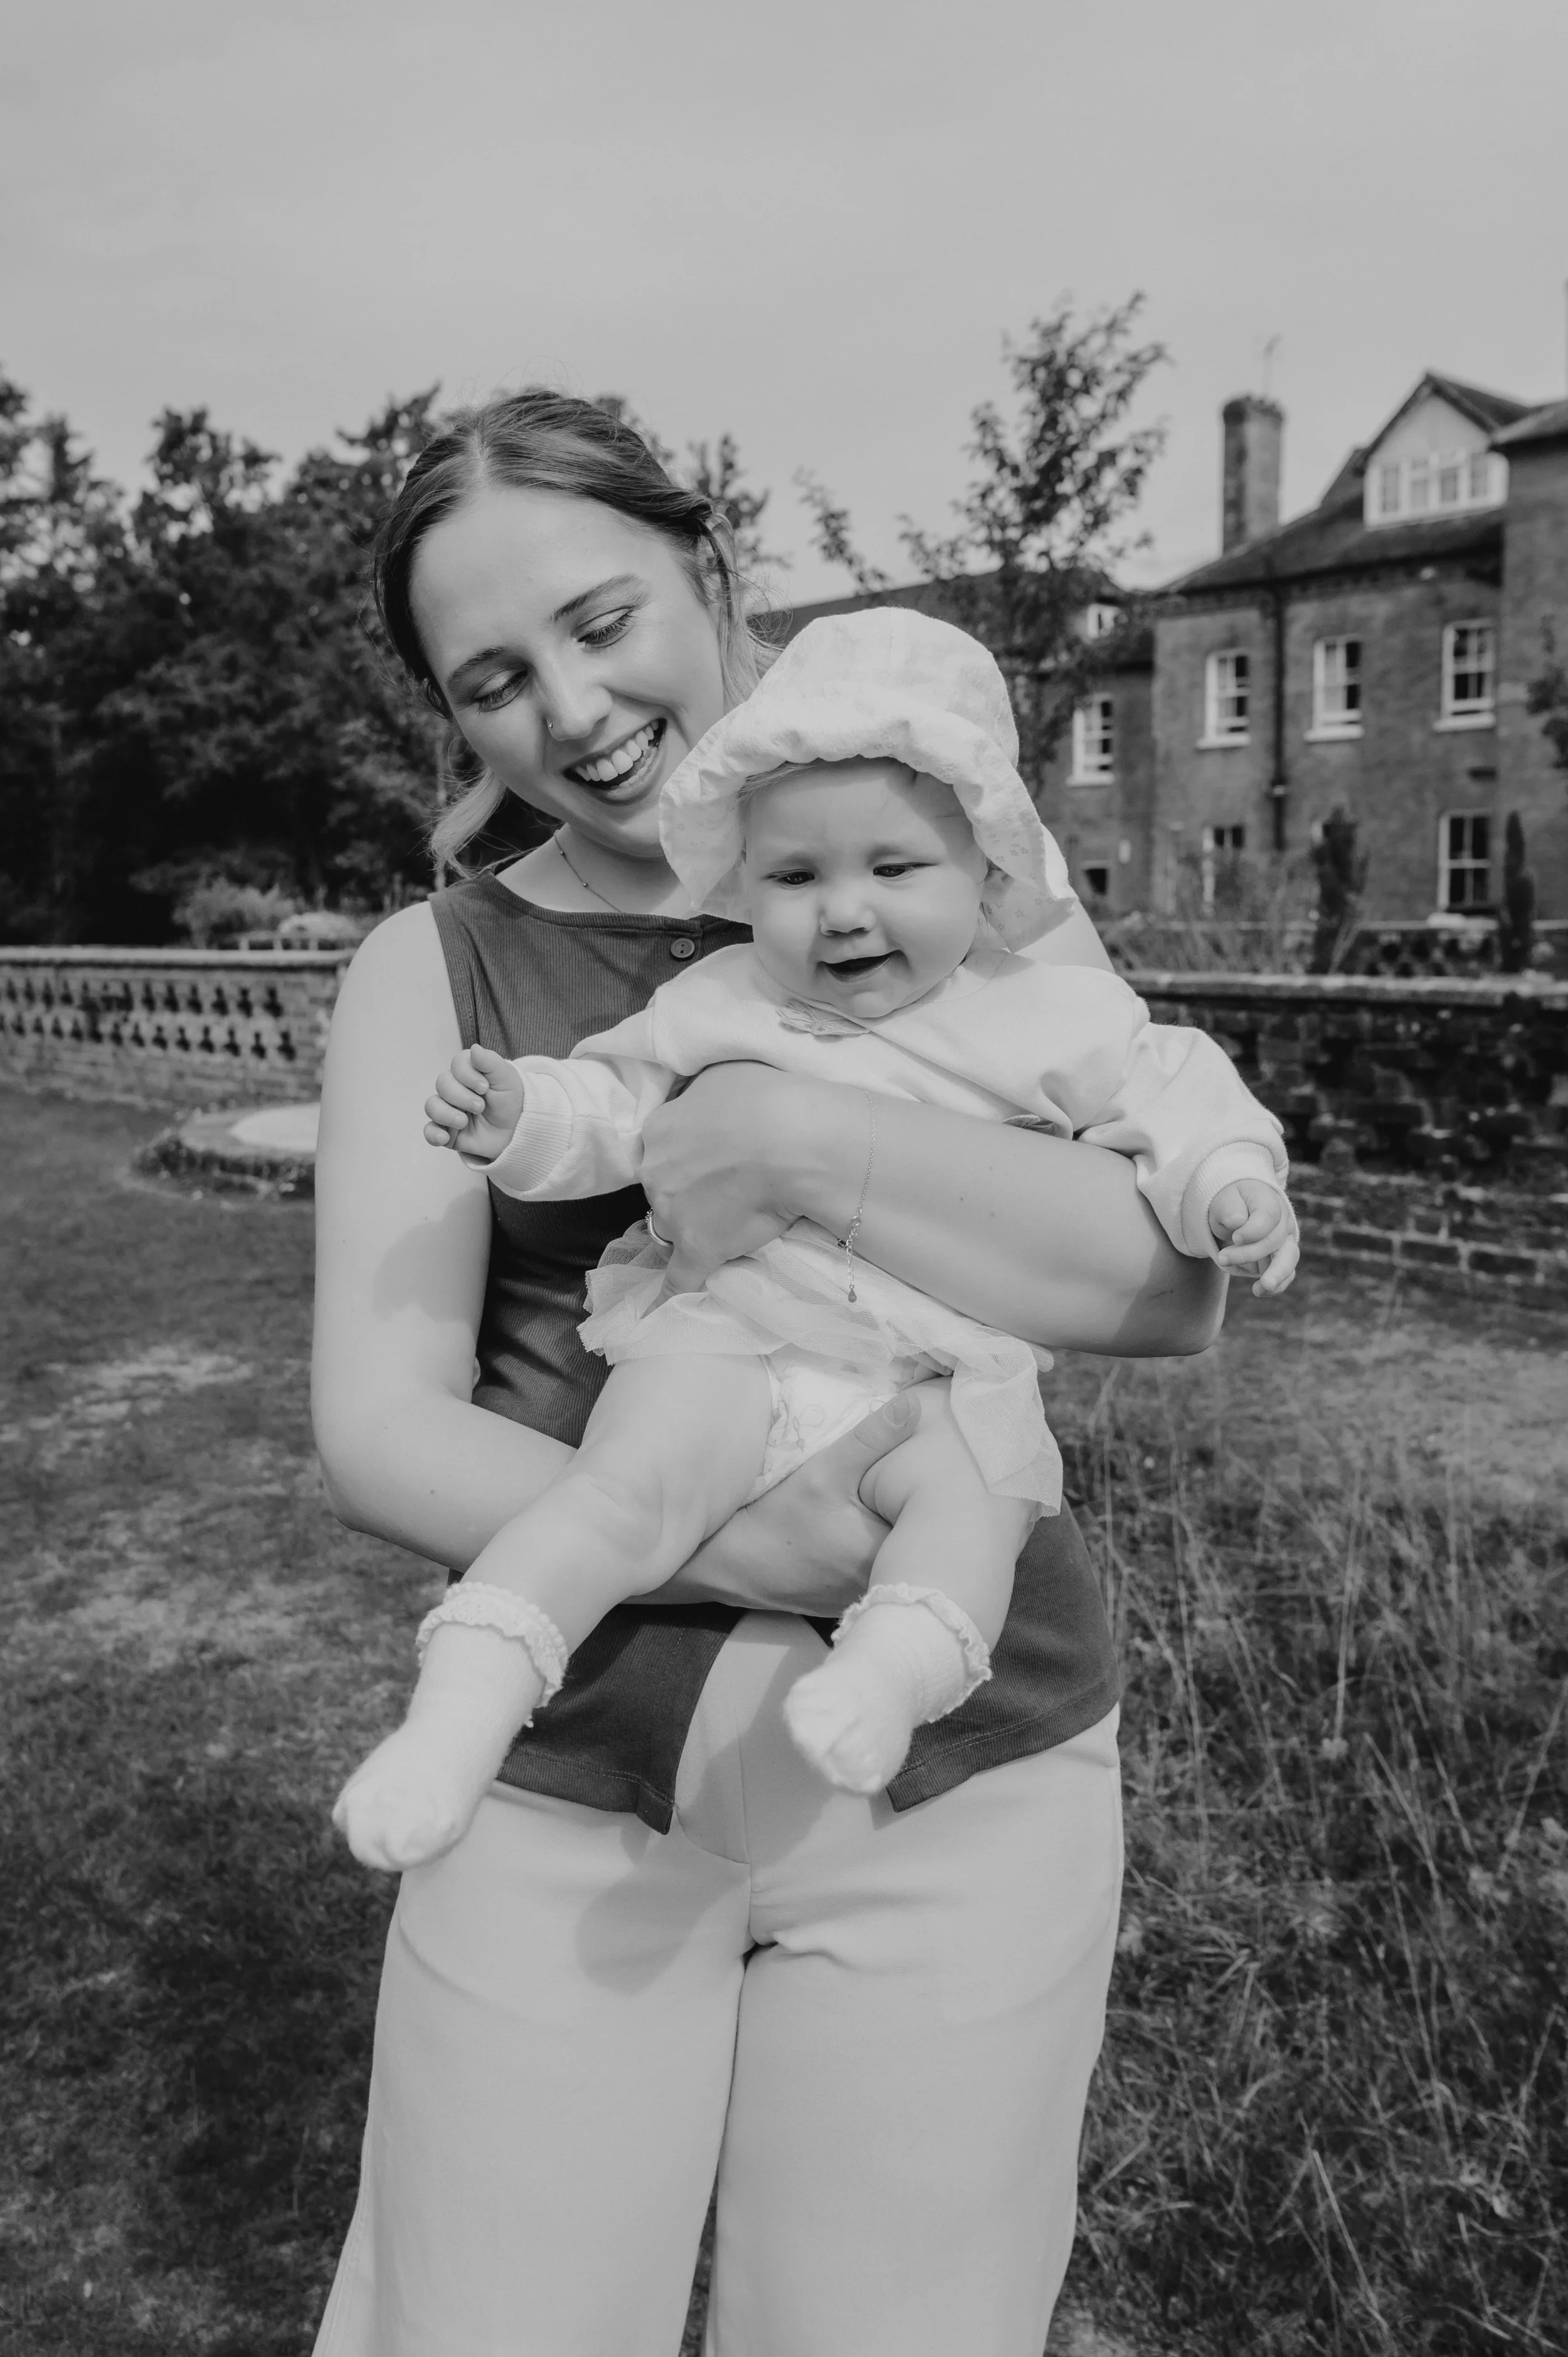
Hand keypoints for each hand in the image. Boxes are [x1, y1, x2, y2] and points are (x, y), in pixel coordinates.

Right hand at [423, 1044, 527, 1161]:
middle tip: (480, 1107)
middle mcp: (455, 1088)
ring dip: (447, 1114)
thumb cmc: (510, 1101)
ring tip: (464, 1122)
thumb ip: (490, 1062)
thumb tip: (474, 1048)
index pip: (456, 1064)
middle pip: (442, 1083)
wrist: (517, 1131)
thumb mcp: (506, 1079)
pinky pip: (430, 1131)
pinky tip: (445, 1137)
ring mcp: (449, 1109)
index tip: (485, 1087)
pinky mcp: (447, 1130)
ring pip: (432, 1106)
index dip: (467, 1075)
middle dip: (461, 1096)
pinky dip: (433, 1134)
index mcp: (469, 1072)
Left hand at [639, 1063, 818, 1292]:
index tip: (713, 1153)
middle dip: (690, 1186)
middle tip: (730, 1182)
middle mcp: (655, 1172)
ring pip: (673, 1224)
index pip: (663, 1145)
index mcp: (659, 1129)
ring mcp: (675, 1214)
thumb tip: (704, 1105)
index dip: (688, 1151)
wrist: (793, 1140)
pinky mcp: (699, 1249)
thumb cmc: (765, 1098)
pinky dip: (670, 1295)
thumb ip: (702, 1096)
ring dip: (695, 1224)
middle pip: (665, 1185)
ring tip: (730, 1221)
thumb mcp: (723, 1074)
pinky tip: (662, 1310)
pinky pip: (678, 1279)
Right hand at [664, 1388, 936, 1614]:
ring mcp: (869, 1592)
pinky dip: (893, 1548)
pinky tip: (891, 1526)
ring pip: (908, 1557)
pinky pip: (887, 1569)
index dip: (957, 1499)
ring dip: (916, 1533)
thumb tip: (916, 1405)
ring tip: (933, 1500)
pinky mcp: (853, 1595)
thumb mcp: (821, 1471)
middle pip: (927, 1543)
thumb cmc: (774, 1520)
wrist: (730, 1567)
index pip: (941, 1527)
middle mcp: (885, 1579)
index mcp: (886, 1549)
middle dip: (939, 1514)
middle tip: (957, 1480)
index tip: (969, 1473)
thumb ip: (869, 1439)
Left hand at [1208, 1178, 1298, 1296]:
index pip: (1268, 1217)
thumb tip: (1237, 1221)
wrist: (1236, 1212)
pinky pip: (1286, 1274)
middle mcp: (1283, 1222)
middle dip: (1248, 1254)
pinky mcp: (1281, 1260)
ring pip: (1288, 1259)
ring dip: (1275, 1274)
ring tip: (1260, 1288)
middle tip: (1223, 1258)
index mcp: (1269, 1202)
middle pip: (1275, 1240)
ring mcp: (1285, 1242)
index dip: (1252, 1231)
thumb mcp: (1223, 1200)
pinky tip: (1258, 1291)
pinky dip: (1276, 1286)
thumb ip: (1229, 1208)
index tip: (1235, 1238)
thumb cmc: (1231, 1205)